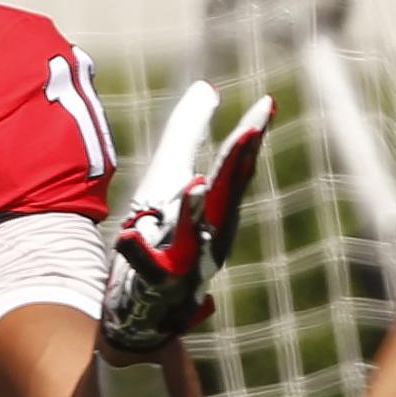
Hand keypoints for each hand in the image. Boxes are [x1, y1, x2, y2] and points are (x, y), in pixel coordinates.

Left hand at [102, 83, 271, 354]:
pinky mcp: (152, 284)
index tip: (267, 103)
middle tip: (251, 131)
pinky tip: (128, 237)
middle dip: (237, 165)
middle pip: (225, 197)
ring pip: (191, 236)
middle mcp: (210, 235)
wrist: (143, 307)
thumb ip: (188, 133)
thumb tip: (208, 89)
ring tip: (195, 183)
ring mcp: (184, 262)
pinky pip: (146, 269)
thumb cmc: (164, 234)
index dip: (250, 137)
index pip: (236, 168)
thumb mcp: (171, 178)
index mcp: (216, 209)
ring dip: (193, 211)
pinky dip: (140, 254)